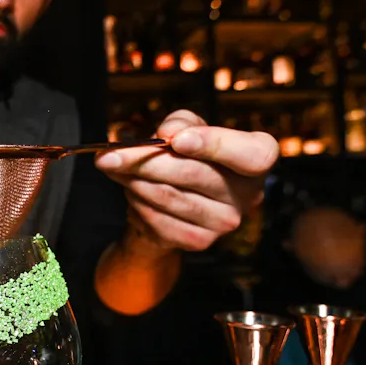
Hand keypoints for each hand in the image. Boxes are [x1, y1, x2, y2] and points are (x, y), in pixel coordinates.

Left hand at [95, 110, 278, 252]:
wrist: (176, 197)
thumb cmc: (187, 154)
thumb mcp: (187, 127)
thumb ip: (180, 123)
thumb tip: (167, 133)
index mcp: (257, 159)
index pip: (252, 154)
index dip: (215, 145)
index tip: (176, 140)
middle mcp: (249, 194)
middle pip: (193, 174)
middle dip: (144, 161)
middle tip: (108, 156)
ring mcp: (225, 222)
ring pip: (167, 196)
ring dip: (132, 180)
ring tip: (115, 169)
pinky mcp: (200, 241)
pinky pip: (157, 218)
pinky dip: (135, 201)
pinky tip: (130, 190)